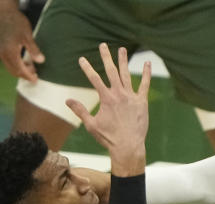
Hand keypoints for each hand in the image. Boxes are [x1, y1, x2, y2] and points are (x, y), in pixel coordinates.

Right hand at [0, 1, 44, 80]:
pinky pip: (6, 60)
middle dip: (24, 74)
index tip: (35, 80)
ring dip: (19, 69)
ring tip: (31, 67)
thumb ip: (33, 49)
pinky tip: (23, 59)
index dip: (28, 76)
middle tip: (35, 75)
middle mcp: (2, 53)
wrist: (3, 11)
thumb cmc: (16, 21)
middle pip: (13, 70)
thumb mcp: (27, 35)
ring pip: (9, 66)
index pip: (19, 70)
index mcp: (9, 52)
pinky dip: (15, 63)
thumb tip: (41, 61)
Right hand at [67, 43, 149, 175]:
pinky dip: (146, 74)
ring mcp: (131, 97)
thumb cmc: (109, 138)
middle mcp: (119, 94)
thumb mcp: (91, 125)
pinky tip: (148, 63)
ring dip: (123, 61)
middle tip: (103, 45)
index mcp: (106, 99)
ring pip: (126, 74)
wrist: (128, 147)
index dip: (87, 68)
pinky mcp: (142, 102)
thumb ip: (80, 110)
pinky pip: (145, 85)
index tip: (81, 58)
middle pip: (111, 71)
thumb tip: (67, 100)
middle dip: (106, 57)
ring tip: (121, 49)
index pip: (94, 79)